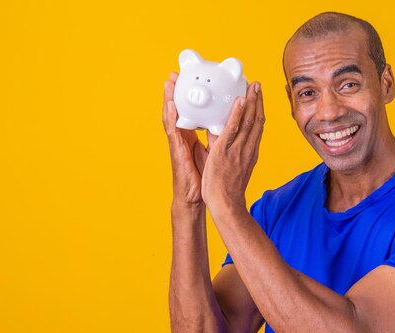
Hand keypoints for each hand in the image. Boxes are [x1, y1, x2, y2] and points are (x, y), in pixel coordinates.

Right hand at [162, 72, 215, 206]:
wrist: (196, 197)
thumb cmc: (203, 177)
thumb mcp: (212, 152)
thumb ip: (215, 138)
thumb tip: (225, 126)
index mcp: (193, 136)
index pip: (191, 112)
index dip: (191, 97)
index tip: (191, 80)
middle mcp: (184, 137)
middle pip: (180, 110)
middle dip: (177, 91)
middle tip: (176, 73)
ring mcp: (178, 143)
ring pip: (173, 116)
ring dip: (170, 97)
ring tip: (169, 81)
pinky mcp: (177, 151)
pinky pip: (173, 131)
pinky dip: (170, 116)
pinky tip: (170, 104)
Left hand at [201, 81, 265, 209]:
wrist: (225, 204)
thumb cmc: (227, 190)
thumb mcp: (233, 167)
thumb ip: (228, 150)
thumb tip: (218, 135)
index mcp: (250, 152)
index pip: (257, 128)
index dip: (259, 110)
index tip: (258, 97)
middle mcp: (248, 149)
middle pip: (256, 121)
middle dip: (258, 101)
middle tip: (257, 84)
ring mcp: (238, 150)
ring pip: (248, 121)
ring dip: (251, 101)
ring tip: (252, 85)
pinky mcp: (226, 151)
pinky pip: (233, 130)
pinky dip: (237, 114)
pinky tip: (239, 101)